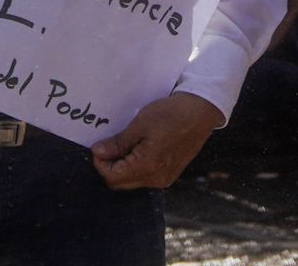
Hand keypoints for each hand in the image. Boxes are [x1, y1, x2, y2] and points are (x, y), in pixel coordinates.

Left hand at [91, 92, 223, 190]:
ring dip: (122, 167)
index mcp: (147, 167)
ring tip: (123, 144)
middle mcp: (156, 179)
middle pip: (120, 184)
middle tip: (108, 145)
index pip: (112, 177)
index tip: (98, 146)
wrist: (199, 112)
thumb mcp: (139, 125)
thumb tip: (98, 152)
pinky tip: (136, 149)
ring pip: (132, 181)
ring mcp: (164, 178)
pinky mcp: (169, 174)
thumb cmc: (170, 115)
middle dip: (109, 167)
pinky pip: (144, 177)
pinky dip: (135, 167)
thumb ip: (118, 143)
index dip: (100, 162)